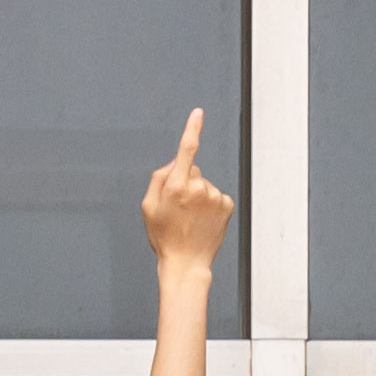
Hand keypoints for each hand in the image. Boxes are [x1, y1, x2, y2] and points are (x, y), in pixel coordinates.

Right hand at [139, 109, 234, 274]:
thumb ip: (159, 178)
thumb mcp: (148, 207)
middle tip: (178, 208)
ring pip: (204, 184)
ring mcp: (215, 196)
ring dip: (198, 196)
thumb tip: (175, 162)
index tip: (198, 113)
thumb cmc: (164, 236)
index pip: (187, 149)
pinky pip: (216, 195)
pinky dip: (210, 204)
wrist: (186, 262)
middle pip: (192, 170)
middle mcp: (198, 187)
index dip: (192, 128)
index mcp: (176, 185)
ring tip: (191, 218)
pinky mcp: (227, 205)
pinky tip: (203, 220)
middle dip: (185, 182)